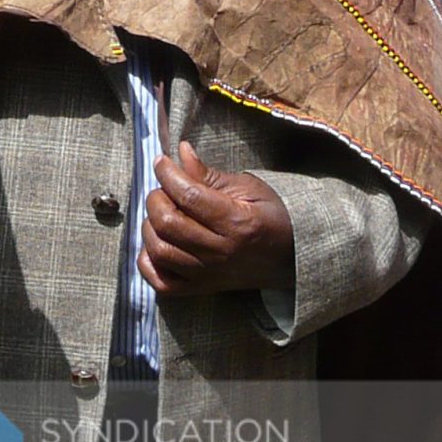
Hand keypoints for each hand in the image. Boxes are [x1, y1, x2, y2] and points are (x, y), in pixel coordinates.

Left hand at [139, 141, 295, 296]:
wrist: (292, 258)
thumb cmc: (273, 218)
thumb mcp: (249, 188)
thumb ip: (210, 175)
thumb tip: (181, 153)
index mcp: (237, 223)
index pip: (188, 196)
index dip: (168, 174)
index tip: (163, 162)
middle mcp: (220, 252)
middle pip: (167, 224)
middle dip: (156, 198)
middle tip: (164, 189)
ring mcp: (208, 274)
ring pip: (159, 251)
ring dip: (150, 226)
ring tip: (162, 213)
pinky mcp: (201, 288)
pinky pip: (162, 282)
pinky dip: (149, 262)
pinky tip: (157, 242)